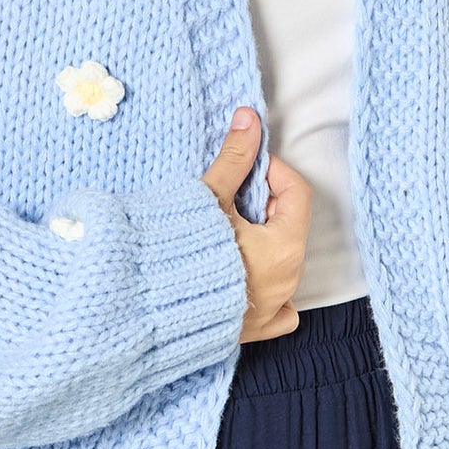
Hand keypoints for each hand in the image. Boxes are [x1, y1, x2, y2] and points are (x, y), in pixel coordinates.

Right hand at [201, 106, 310, 342]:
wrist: (151, 309)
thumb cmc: (184, 252)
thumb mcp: (210, 198)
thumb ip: (234, 158)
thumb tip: (248, 118)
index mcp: (285, 248)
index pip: (296, 193)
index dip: (272, 172)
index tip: (245, 168)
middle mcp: (288, 281)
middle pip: (288, 226)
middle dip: (263, 205)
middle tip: (229, 197)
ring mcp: (273, 309)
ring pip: (282, 262)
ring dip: (260, 241)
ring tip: (224, 232)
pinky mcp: (255, 330)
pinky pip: (277, 307)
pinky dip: (266, 287)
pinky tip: (241, 275)